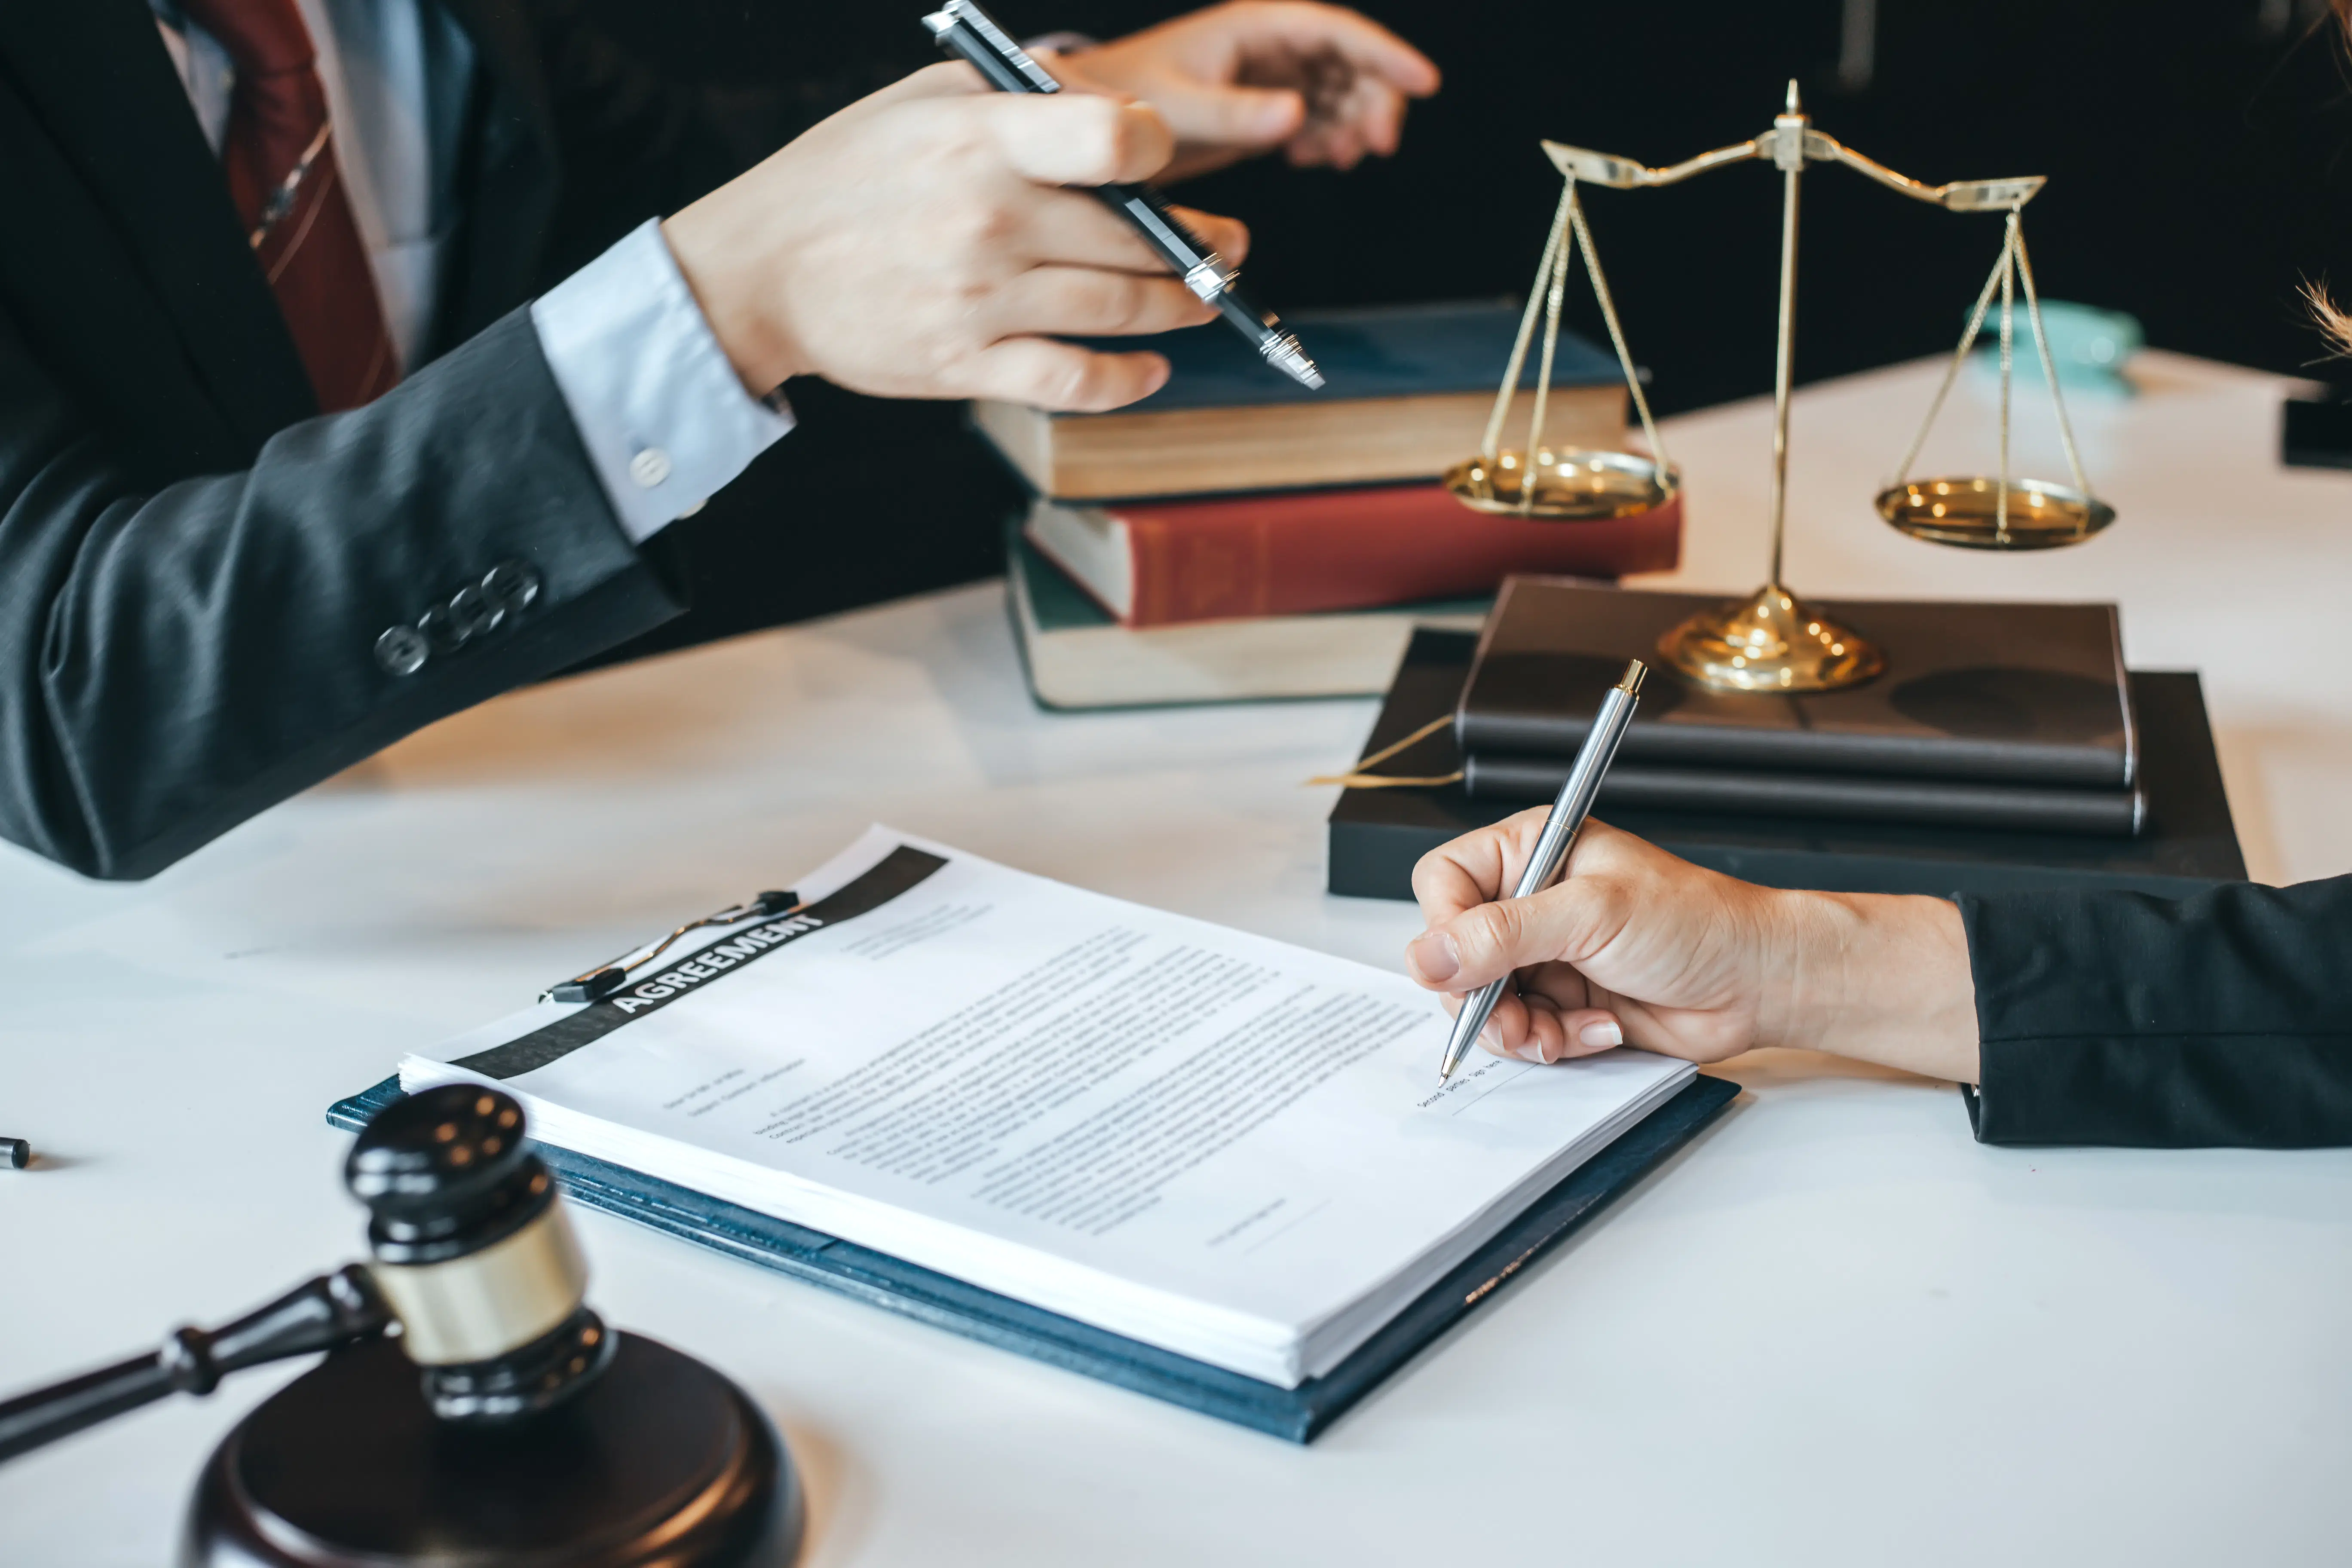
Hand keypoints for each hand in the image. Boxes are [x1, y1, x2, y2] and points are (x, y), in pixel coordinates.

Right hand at [660, 64, 1247, 409]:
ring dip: (1179, 308)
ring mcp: (980, 299)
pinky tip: (1152, 372)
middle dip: (1201, 246)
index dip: (1159, 149)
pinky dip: (1126, 382)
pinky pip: (1073, 381)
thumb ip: (1019, 96)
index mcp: (981, 141)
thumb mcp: (923, 101)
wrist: (760, 266)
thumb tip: (1110, 106)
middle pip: (1135, 239)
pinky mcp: (965, 363)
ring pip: (1120, 310)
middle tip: (1229, 247)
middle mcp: (988, 220)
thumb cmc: (848, 175)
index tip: (1167, 164)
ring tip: (1205, 300)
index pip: (1112, 139)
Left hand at [1051, 2, 1439, 180]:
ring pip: (1333, 91)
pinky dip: (1324, 138)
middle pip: (1344, 60)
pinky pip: (1310, 116)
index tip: (1424, 83)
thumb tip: (1296, 115)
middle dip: (1372, 97)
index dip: (1383, 53)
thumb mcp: (1178, 110)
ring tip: (1346, 157)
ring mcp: (1261, 79)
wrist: (1086, 124)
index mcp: (1249, 29)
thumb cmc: (1121, 106)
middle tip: (1378, 144)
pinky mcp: (1255, 110)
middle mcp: (1261, 48)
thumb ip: (1237, 113)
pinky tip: (1316, 159)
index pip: (1333, 29)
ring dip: (1352, 122)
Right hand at [1404, 814, 1981, 1081]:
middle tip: (1515, 1021)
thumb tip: (1431, 954)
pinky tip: (1597, 1028)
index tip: (1464, 967)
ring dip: (1519, 1028)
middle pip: (1455, 952)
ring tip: (1560, 1032)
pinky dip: (1555, 1040)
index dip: (1445, 928)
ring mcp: (1546, 954)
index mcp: (1532, 851)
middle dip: (1483, 996)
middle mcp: (1532, 900)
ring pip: (1484, 1001)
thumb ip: (1504, 933)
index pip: (1444, 881)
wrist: (1757, 983)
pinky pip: (1525, 1031)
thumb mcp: (1592, 915)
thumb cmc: (1698, 924)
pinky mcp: (1564, 999)